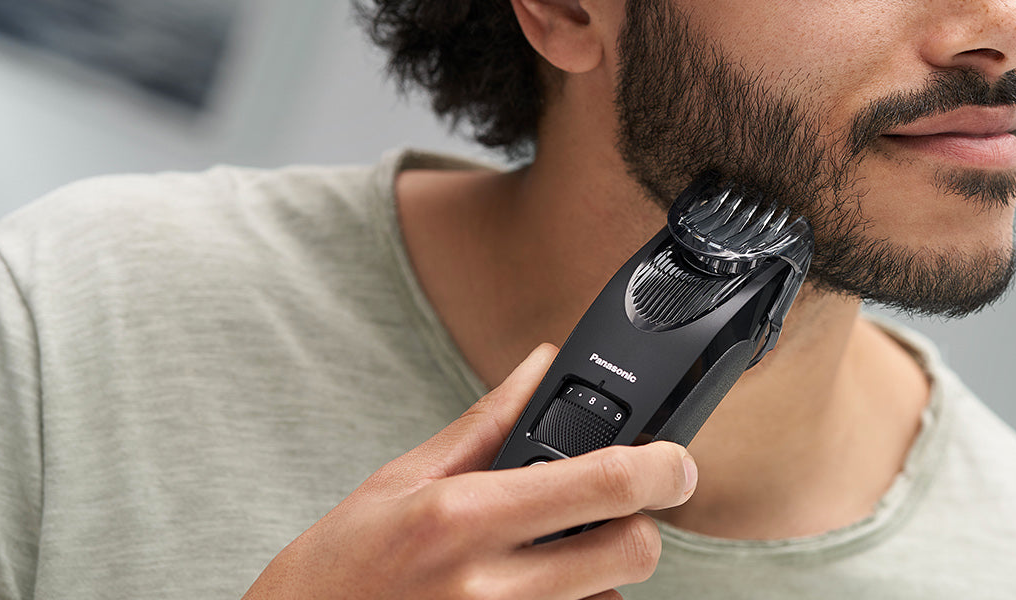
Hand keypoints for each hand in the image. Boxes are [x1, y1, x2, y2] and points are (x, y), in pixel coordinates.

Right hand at [243, 344, 697, 599]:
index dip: (663, 467)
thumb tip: (541, 365)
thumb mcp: (403, 481)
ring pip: (613, 599)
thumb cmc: (338, 568)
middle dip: (639, 525)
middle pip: (634, 550)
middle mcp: (490, 587)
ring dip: (599, 575)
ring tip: (541, 564)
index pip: (606, 482)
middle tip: (611, 513)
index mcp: (464, 517)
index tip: (676, 462)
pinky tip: (528, 597)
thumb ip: (487, 424)